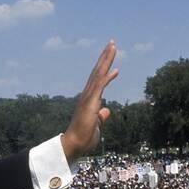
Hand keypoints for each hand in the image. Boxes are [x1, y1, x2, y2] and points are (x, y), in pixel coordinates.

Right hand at [61, 40, 118, 162]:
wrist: (74, 146)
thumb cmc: (83, 138)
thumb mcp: (96, 124)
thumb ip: (101, 116)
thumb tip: (106, 110)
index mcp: (89, 99)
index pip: (98, 78)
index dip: (104, 65)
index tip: (110, 54)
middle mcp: (87, 95)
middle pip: (97, 71)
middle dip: (105, 56)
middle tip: (112, 42)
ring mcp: (87, 98)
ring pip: (98, 75)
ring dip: (106, 60)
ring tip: (112, 46)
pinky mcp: (90, 104)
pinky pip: (99, 87)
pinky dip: (107, 78)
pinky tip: (115, 69)